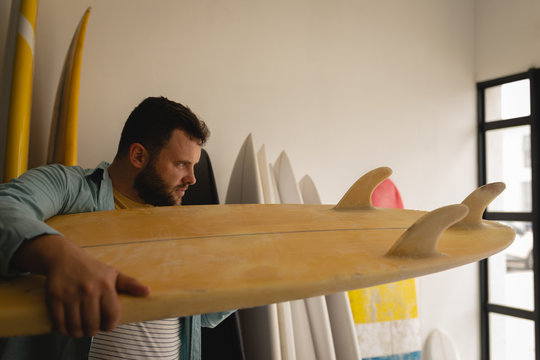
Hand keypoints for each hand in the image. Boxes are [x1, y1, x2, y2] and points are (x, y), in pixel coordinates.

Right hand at [11, 234, 149, 336]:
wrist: (64, 257)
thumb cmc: (93, 268)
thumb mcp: (114, 273)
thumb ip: (131, 284)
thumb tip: (148, 292)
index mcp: (106, 285)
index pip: (112, 315)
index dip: (110, 325)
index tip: (107, 326)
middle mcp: (89, 290)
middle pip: (92, 324)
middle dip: (94, 331)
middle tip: (93, 329)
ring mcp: (70, 294)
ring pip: (75, 326)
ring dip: (78, 333)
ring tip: (81, 329)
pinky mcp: (54, 297)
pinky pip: (59, 323)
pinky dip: (63, 330)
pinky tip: (67, 328)